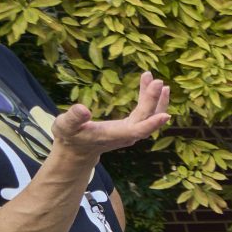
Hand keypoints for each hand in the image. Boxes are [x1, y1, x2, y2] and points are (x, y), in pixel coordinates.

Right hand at [50, 74, 171, 162]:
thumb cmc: (71, 137)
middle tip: (158, 81)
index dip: (151, 124)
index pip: (137, 131)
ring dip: (155, 99)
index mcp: (114, 135)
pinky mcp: (131, 126)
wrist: (79, 149)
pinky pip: (145, 113)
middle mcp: (128, 134)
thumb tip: (82, 108)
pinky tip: (151, 85)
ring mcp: (131, 131)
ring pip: (149, 115)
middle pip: (146, 118)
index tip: (165, 115)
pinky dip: (149, 99)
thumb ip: (74, 118)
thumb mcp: (65, 126)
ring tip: (158, 82)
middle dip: (153, 100)